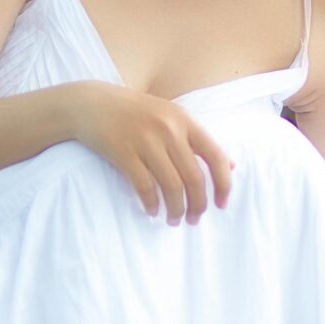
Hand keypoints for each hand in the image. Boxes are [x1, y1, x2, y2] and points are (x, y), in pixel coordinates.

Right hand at [71, 83, 234, 223]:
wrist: (92, 103)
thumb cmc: (137, 112)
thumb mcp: (172, 117)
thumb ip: (199, 140)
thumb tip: (232, 165)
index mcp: (185, 120)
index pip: (215, 156)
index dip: (223, 184)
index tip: (221, 204)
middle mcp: (169, 129)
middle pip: (194, 178)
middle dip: (198, 205)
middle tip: (194, 220)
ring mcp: (145, 140)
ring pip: (171, 186)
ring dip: (176, 210)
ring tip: (174, 220)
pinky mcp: (123, 152)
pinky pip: (144, 186)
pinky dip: (151, 203)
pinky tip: (153, 210)